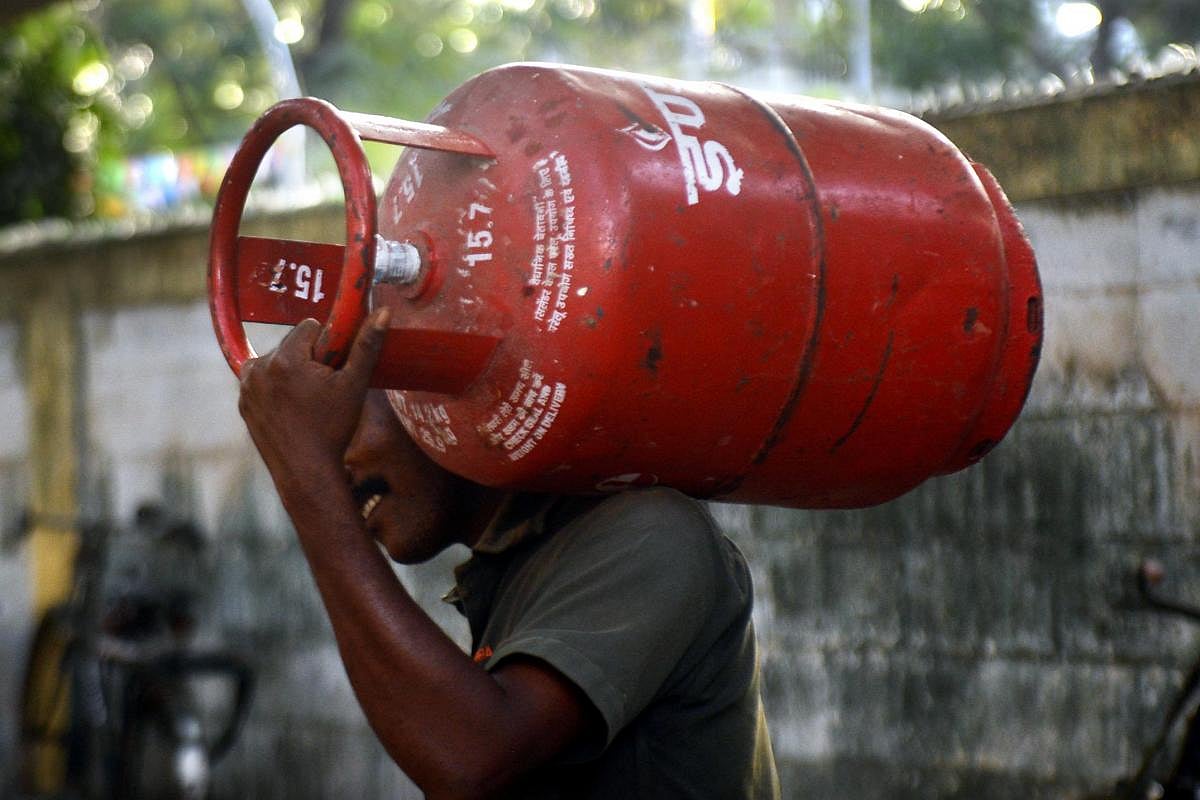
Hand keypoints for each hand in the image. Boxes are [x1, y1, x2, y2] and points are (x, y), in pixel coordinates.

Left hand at [238, 308, 390, 483]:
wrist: (306, 472)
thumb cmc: (333, 429)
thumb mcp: (354, 385)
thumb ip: (366, 346)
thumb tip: (383, 312)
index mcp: (285, 359)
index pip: (309, 327)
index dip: (327, 346)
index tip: (333, 369)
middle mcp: (259, 368)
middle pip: (292, 344)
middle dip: (309, 358)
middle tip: (322, 390)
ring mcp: (247, 387)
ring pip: (276, 361)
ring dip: (291, 372)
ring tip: (307, 401)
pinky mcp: (243, 403)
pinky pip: (262, 381)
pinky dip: (276, 388)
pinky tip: (291, 410)